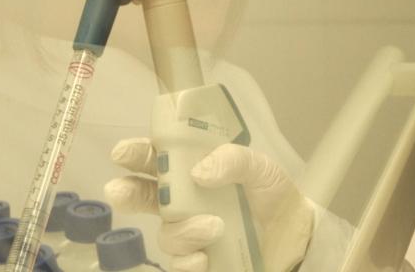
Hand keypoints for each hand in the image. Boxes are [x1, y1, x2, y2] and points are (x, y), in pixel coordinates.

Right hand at [105, 138, 314, 271]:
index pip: (157, 159)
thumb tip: (200, 171)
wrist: (295, 234)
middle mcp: (184, 201)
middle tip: (119, 191)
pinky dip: (189, 260)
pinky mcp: (198, 261)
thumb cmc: (272, 194)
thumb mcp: (260, 167)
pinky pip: (178, 264)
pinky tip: (205, 257)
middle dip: (127, 192)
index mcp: (193, 170)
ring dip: (184, 230)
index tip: (122, 154)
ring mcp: (189, 232)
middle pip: (143, 196)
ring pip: (166, 233)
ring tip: (214, 226)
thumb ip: (233, 160)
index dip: (136, 154)